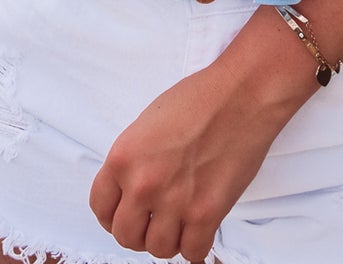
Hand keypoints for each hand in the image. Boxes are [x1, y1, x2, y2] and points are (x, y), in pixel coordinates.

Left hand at [88, 63, 281, 262]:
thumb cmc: (200, 98)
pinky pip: (192, 253)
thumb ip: (135, 160)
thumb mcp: (148, 123)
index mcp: (123, 157)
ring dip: (168, 240)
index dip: (112, 216)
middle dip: (139, 232)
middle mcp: (143, 184)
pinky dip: (195, 246)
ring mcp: (174, 202)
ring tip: (179, 223)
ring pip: (158, 249)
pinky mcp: (206, 214)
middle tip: (153, 222)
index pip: (100, 208)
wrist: (241, 93)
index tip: (124, 216)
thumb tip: (133, 188)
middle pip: (126, 236)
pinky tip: (200, 229)